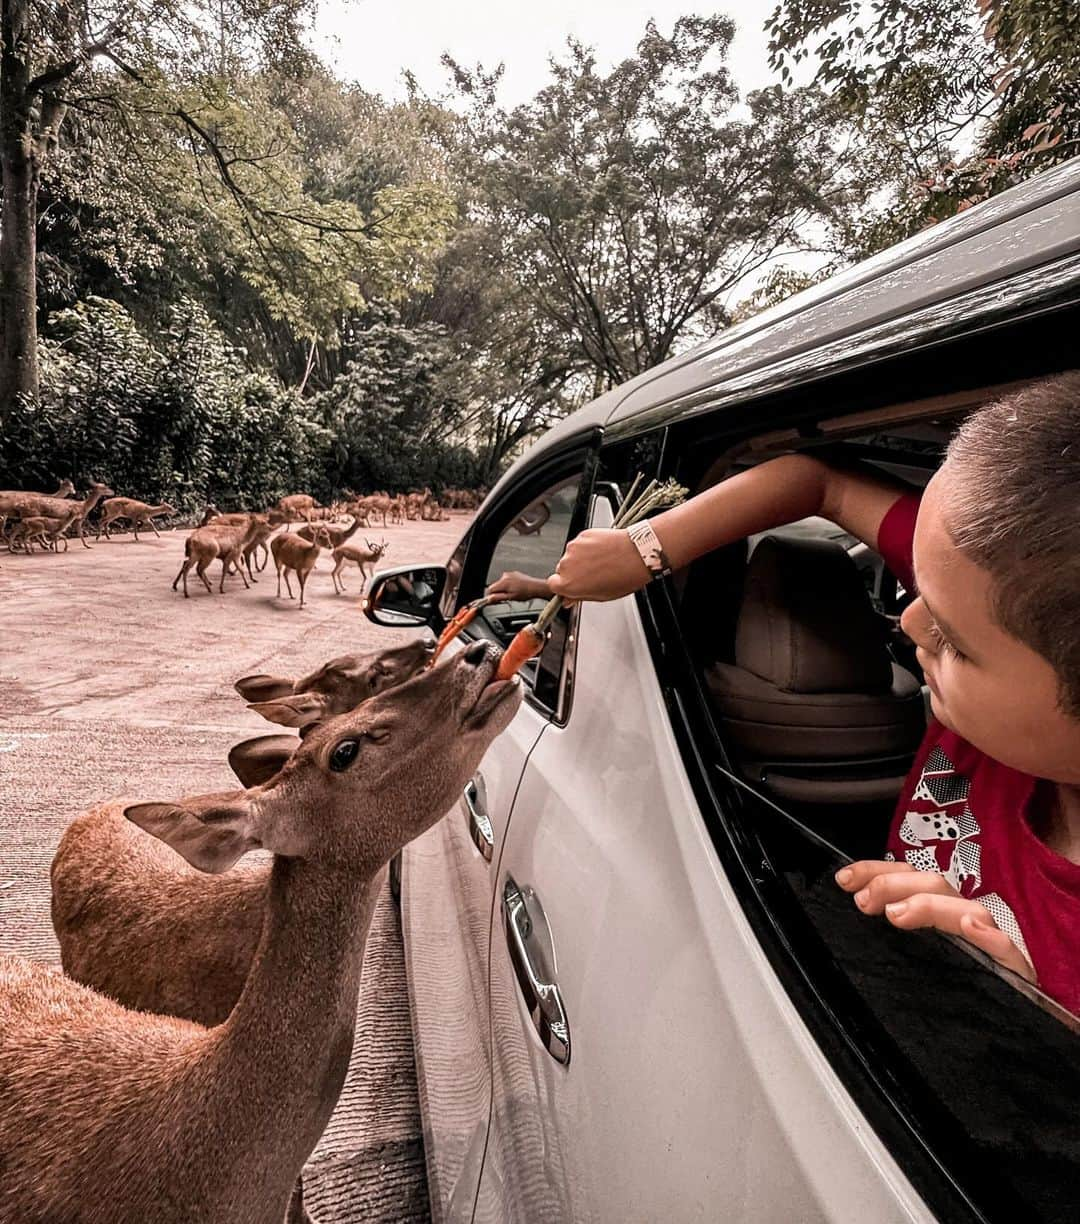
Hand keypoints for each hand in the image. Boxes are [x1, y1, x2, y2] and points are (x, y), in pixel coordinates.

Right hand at [486, 571, 552, 601]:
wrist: (537, 587)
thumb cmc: (526, 593)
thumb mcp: (510, 598)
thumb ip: (498, 598)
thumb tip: (489, 599)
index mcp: (503, 582)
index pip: (490, 589)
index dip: (492, 596)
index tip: (497, 600)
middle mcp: (505, 576)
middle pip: (496, 586)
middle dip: (500, 592)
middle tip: (508, 598)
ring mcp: (510, 574)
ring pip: (502, 584)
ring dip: (505, 589)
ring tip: (515, 593)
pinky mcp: (514, 574)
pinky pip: (508, 580)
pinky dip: (510, 585)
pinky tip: (518, 589)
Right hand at [546, 528, 651, 601]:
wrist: (637, 554)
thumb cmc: (623, 577)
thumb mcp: (601, 596)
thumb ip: (580, 596)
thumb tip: (569, 598)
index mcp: (568, 584)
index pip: (553, 585)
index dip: (563, 585)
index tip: (572, 586)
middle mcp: (566, 565)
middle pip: (562, 569)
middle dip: (573, 571)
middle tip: (591, 574)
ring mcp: (573, 548)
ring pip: (571, 555)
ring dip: (580, 558)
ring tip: (600, 562)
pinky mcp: (582, 535)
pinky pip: (580, 543)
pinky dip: (588, 547)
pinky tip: (603, 552)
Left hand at [835, 860, 1034, 983]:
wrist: (1003, 1041)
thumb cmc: (954, 996)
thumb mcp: (913, 963)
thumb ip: (889, 941)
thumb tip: (855, 916)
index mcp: (939, 915)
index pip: (909, 879)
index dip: (876, 872)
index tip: (844, 880)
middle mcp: (965, 923)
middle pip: (936, 887)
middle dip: (894, 885)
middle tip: (864, 902)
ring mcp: (992, 946)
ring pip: (970, 910)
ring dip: (931, 906)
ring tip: (898, 913)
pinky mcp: (1015, 973)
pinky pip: (1007, 950)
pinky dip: (990, 936)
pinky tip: (970, 927)